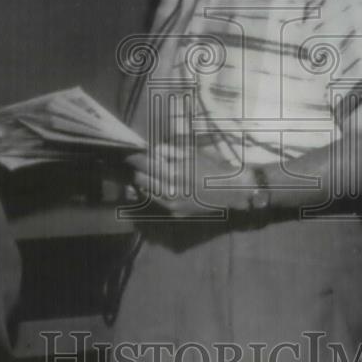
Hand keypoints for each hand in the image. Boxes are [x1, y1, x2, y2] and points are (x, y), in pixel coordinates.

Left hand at [126, 144, 252, 217]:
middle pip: (141, 178)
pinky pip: (157, 201)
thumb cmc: (214, 167)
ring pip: (147, 191)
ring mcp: (171, 203)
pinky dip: (153, 193)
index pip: (144, 163)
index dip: (134, 156)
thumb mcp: (192, 152)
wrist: (232, 190)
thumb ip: (170, 151)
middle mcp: (169, 189)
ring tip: (144, 173)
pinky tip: (156, 185)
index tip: (128, 151)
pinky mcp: (176, 212)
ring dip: (144, 181)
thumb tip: (152, 150)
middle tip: (138, 162)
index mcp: (173, 170)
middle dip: (138, 169)